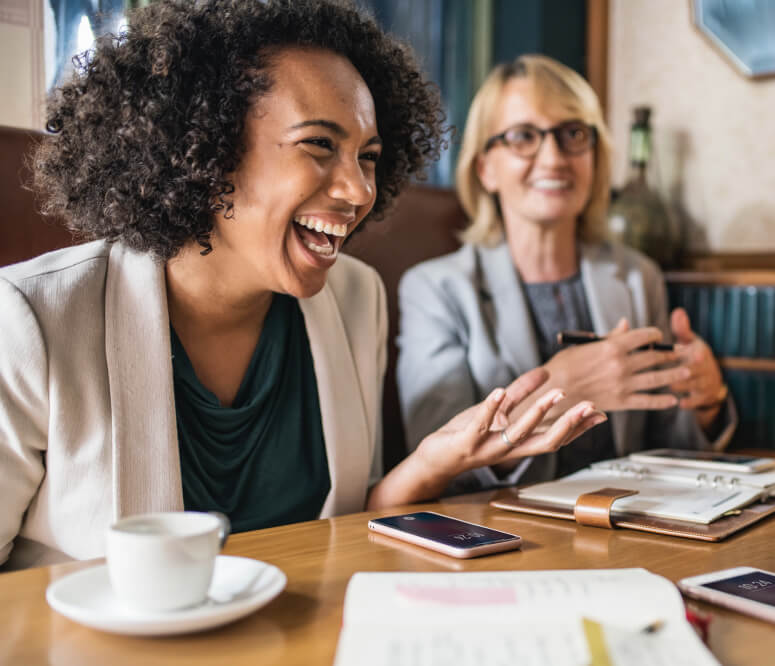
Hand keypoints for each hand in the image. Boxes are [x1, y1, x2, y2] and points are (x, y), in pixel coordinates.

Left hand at [414, 367, 606, 482]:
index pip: (555, 438)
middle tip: (589, 407)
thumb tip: (544, 373)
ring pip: (518, 433)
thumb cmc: (468, 435)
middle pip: (546, 441)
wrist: (437, 458)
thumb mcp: (498, 411)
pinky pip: (481, 425)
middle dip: (569, 424)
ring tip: (555, 393)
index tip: (599, 414)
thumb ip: (520, 393)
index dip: (578, 428)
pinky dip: (490, 408)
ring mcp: (489, 447)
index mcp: (519, 443)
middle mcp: (509, 450)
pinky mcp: (467, 442)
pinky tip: (499, 391)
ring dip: (538, 412)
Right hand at [543, 318, 687, 411]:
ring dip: (674, 374)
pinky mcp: (621, 402)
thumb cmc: (563, 366)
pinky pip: (647, 401)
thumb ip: (609, 336)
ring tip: (686, 372)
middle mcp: (622, 364)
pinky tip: (672, 400)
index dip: (655, 334)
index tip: (659, 336)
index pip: (643, 336)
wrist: (552, 391)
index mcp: (612, 346)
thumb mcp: (584, 345)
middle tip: (682, 352)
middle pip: (654, 356)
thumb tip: (626, 324)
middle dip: (671, 353)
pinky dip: (662, 401)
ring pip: (657, 378)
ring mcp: (623, 384)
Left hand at [669, 308, 724, 426]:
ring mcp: (704, 383)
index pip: (698, 351)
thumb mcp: (691, 341)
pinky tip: (679, 403)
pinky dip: (688, 402)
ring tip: (666, 384)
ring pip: (690, 385)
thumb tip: (678, 311)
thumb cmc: (693, 356)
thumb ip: (682, 329)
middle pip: (693, 368)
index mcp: (700, 351)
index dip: (692, 352)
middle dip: (681, 369)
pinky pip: (695, 401)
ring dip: (679, 385)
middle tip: (664, 370)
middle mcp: (705, 367)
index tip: (685, 351)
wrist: (711, 380)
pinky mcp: (703, 398)